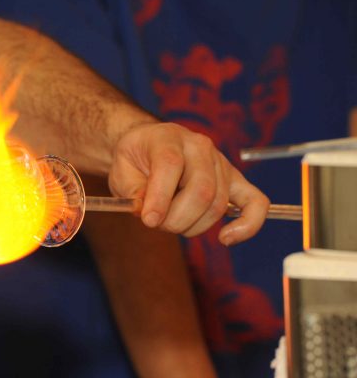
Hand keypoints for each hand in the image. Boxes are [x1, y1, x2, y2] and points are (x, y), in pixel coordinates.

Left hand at [108, 122, 268, 244]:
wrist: (150, 146)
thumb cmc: (135, 160)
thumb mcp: (121, 171)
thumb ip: (132, 191)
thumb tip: (147, 211)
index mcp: (168, 138)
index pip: (171, 166)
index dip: (160, 198)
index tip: (148, 220)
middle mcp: (200, 147)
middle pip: (201, 190)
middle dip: (176, 219)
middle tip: (157, 224)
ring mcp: (221, 163)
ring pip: (218, 204)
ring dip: (192, 226)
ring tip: (171, 223)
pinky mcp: (235, 181)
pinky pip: (256, 203)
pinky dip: (248, 225)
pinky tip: (226, 238)